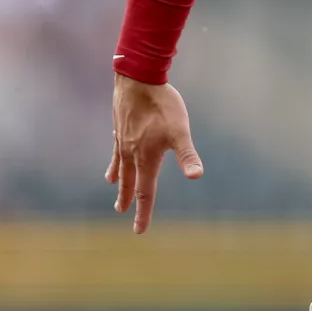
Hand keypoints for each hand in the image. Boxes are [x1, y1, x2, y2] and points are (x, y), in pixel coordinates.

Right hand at [106, 73, 203, 233]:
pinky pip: (116, 147)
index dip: (143, 213)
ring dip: (120, 178)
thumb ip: (187, 155)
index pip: (145, 192)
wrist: (138, 79)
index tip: (139, 231)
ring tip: (114, 186)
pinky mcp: (121, 126)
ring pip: (120, 164)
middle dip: (128, 198)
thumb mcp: (180, 131)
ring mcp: (123, 139)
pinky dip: (115, 155)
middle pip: (130, 181)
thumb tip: (197, 176)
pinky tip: (116, 153)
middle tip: (122, 212)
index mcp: (146, 158)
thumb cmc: (162, 106)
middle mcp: (130, 153)